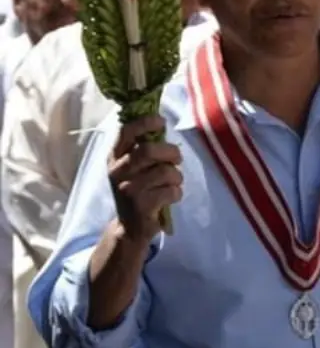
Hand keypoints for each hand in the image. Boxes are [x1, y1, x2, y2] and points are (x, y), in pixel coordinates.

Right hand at [108, 115, 181, 243]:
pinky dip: (176, 193)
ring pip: (166, 171)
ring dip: (176, 176)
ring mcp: (128, 190)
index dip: (145, 123)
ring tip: (171, 182)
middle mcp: (117, 172)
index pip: (126, 132)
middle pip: (150, 150)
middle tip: (177, 158)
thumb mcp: (133, 167)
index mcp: (114, 157)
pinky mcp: (141, 206)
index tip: (161, 121)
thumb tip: (160, 121)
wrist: (130, 226)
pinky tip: (168, 197)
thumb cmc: (138, 188)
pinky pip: (171, 191)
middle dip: (171, 152)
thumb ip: (142, 146)